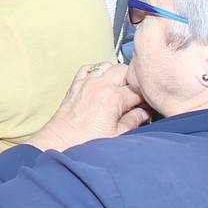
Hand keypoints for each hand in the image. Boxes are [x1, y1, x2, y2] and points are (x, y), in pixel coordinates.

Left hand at [28, 63, 148, 153]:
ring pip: (108, 65)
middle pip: (125, 70)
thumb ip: (133, 121)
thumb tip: (144, 113)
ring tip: (119, 88)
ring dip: (116, 73)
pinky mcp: (76, 85)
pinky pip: (88, 68)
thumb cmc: (86, 142)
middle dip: (133, 81)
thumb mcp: (117, 135)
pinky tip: (101, 82)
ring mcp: (86, 82)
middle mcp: (100, 85)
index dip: (146, 98)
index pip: (139, 89)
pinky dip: (97, 71)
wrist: (60, 142)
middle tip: (135, 96)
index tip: (148, 106)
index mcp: (114, 98)